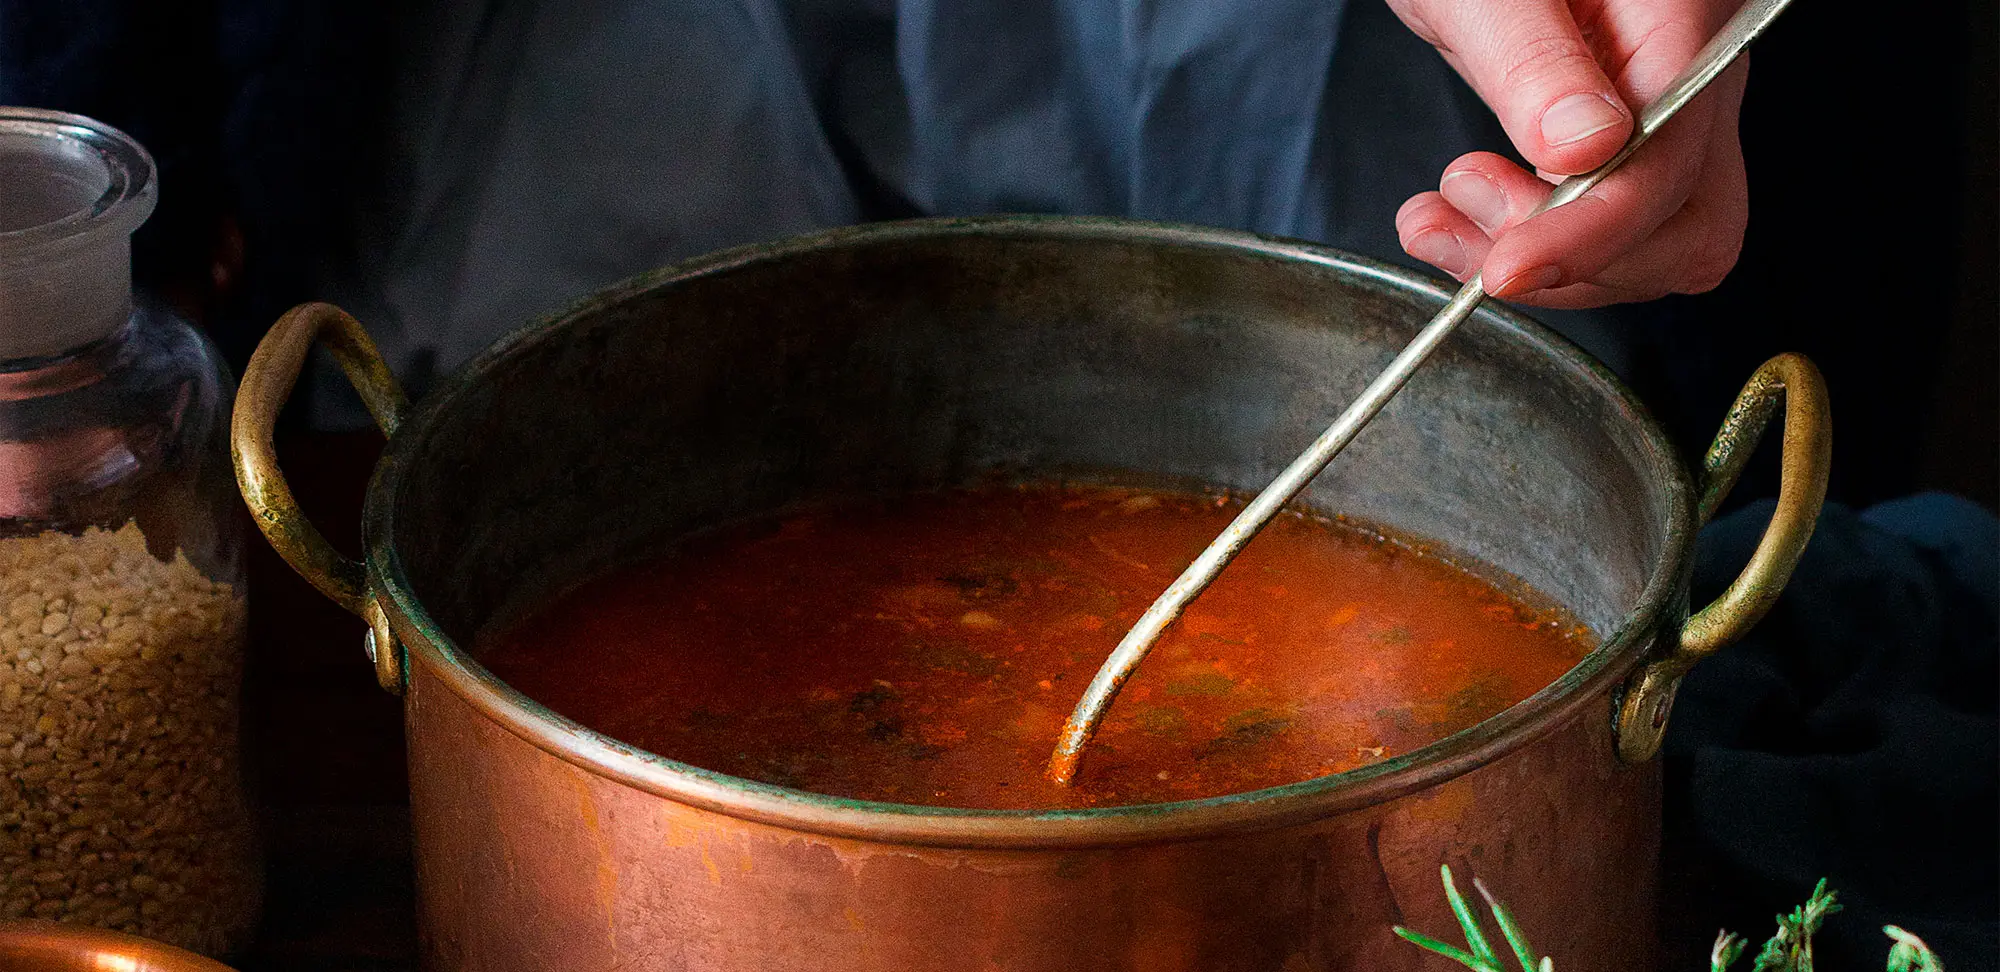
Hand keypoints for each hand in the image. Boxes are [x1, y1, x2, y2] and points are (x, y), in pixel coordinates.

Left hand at [1388, 0, 1749, 307]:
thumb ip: (1534, 60)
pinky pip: (1601, 222)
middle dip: (1573, 257)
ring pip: (1650, 240)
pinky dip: (1528, 242)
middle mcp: (1692, 73)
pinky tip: (1457, 220)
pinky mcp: (1619, 140)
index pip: (1669, 161)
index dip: (1590, 233)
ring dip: (1542, 262)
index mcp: (1680, 18)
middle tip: (1464, 220)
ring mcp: (1662, 112)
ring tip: (1441, 219)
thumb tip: (1586, 147)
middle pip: (1686, 223)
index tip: (1508, 269)